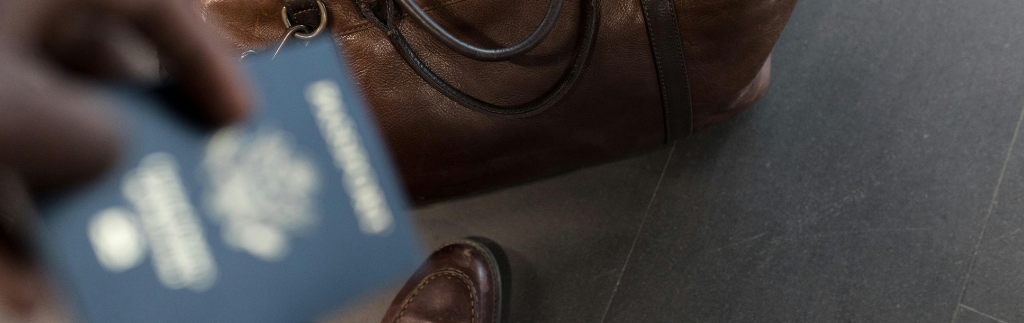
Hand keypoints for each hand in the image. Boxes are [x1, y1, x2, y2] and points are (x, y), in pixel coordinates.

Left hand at [0, 0, 249, 318]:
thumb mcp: (15, 112)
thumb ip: (88, 138)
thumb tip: (112, 160)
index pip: (154, 3)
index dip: (209, 60)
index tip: (244, 121)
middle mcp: (13, 22)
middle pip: (104, 77)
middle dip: (143, 145)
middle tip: (184, 187)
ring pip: (44, 134)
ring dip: (75, 203)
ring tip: (109, 260)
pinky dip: (11, 228)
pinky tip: (23, 283)